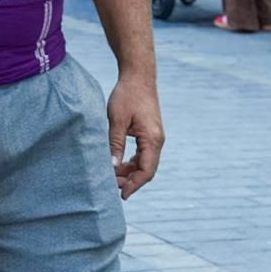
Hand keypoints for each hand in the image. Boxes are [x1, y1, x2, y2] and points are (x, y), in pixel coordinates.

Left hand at [108, 75, 163, 199]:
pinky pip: (143, 154)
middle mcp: (157, 141)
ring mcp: (155, 137)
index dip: (134, 185)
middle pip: (147, 169)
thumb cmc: (127, 95)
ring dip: (131, 172)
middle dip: (131, 181)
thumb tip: (113, 167)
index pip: (146, 171)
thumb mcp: (116, 120)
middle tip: (113, 188)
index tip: (121, 195)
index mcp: (152, 139)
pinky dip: (132, 162)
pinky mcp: (150, 133)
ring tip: (114, 178)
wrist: (138, 76)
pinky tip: (120, 165)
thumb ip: (115, 144)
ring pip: (145, 162)